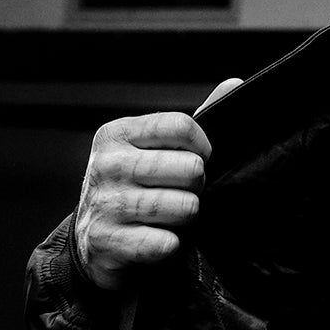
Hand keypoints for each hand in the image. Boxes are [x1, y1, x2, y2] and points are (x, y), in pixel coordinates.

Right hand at [72, 77, 242, 290]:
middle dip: (196, 186)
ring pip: (185, 206)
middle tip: (180, 194)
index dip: (202, 147)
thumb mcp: (154, 151)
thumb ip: (190, 124)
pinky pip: (166, 243)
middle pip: (190, 168)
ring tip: (169, 217)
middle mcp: (106, 165)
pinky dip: (171, 246)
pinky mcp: (106, 242)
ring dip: (186, 218)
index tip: (197, 160)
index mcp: (117, 134)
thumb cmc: (135, 189)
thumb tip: (235, 84)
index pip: (182, 126)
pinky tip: (157, 239)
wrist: (94, 244)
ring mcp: (104, 204)